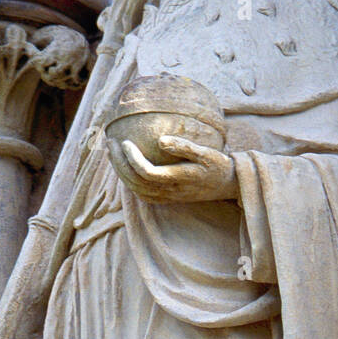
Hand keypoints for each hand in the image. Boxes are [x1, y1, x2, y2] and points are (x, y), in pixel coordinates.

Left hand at [117, 135, 237, 202]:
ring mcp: (167, 197)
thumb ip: (185, 147)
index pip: (147, 173)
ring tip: (112, 152)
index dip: (133, 159)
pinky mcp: (167, 199)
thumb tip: (161, 140)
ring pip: (135, 189)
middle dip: (119, 164)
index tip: (124, 141)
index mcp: (179, 178)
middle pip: (136, 182)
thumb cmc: (217, 165)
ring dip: (121, 172)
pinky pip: (141, 194)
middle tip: (110, 143)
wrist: (227, 185)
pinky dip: (129, 181)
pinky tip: (123, 166)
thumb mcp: (207, 154)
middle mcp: (170, 191)